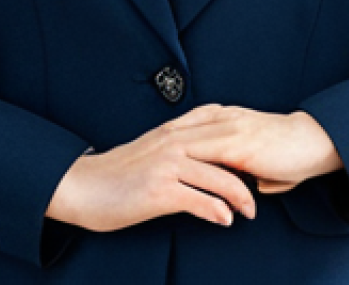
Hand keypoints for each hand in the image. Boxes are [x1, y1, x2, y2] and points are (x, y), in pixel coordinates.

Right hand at [45, 113, 258, 232]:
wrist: (81, 186)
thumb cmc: (115, 174)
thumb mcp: (149, 151)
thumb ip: (175, 149)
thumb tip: (201, 161)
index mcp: (171, 132)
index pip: (217, 128)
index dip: (241, 143)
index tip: (259, 158)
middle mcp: (171, 144)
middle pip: (225, 152)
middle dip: (250, 170)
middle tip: (267, 186)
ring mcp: (166, 166)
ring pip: (218, 177)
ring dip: (241, 196)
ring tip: (250, 211)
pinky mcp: (159, 191)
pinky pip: (199, 201)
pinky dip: (217, 211)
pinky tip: (225, 220)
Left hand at [164, 104, 343, 195]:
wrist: (315, 142)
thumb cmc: (294, 151)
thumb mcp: (266, 158)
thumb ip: (255, 167)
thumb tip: (254, 184)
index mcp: (229, 117)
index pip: (188, 123)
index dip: (166, 135)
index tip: (147, 147)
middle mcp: (226, 118)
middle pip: (180, 127)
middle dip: (157, 142)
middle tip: (135, 155)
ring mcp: (230, 129)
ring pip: (187, 137)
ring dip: (165, 152)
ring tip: (146, 166)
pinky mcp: (237, 144)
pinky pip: (204, 151)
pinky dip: (186, 160)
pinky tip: (171, 170)